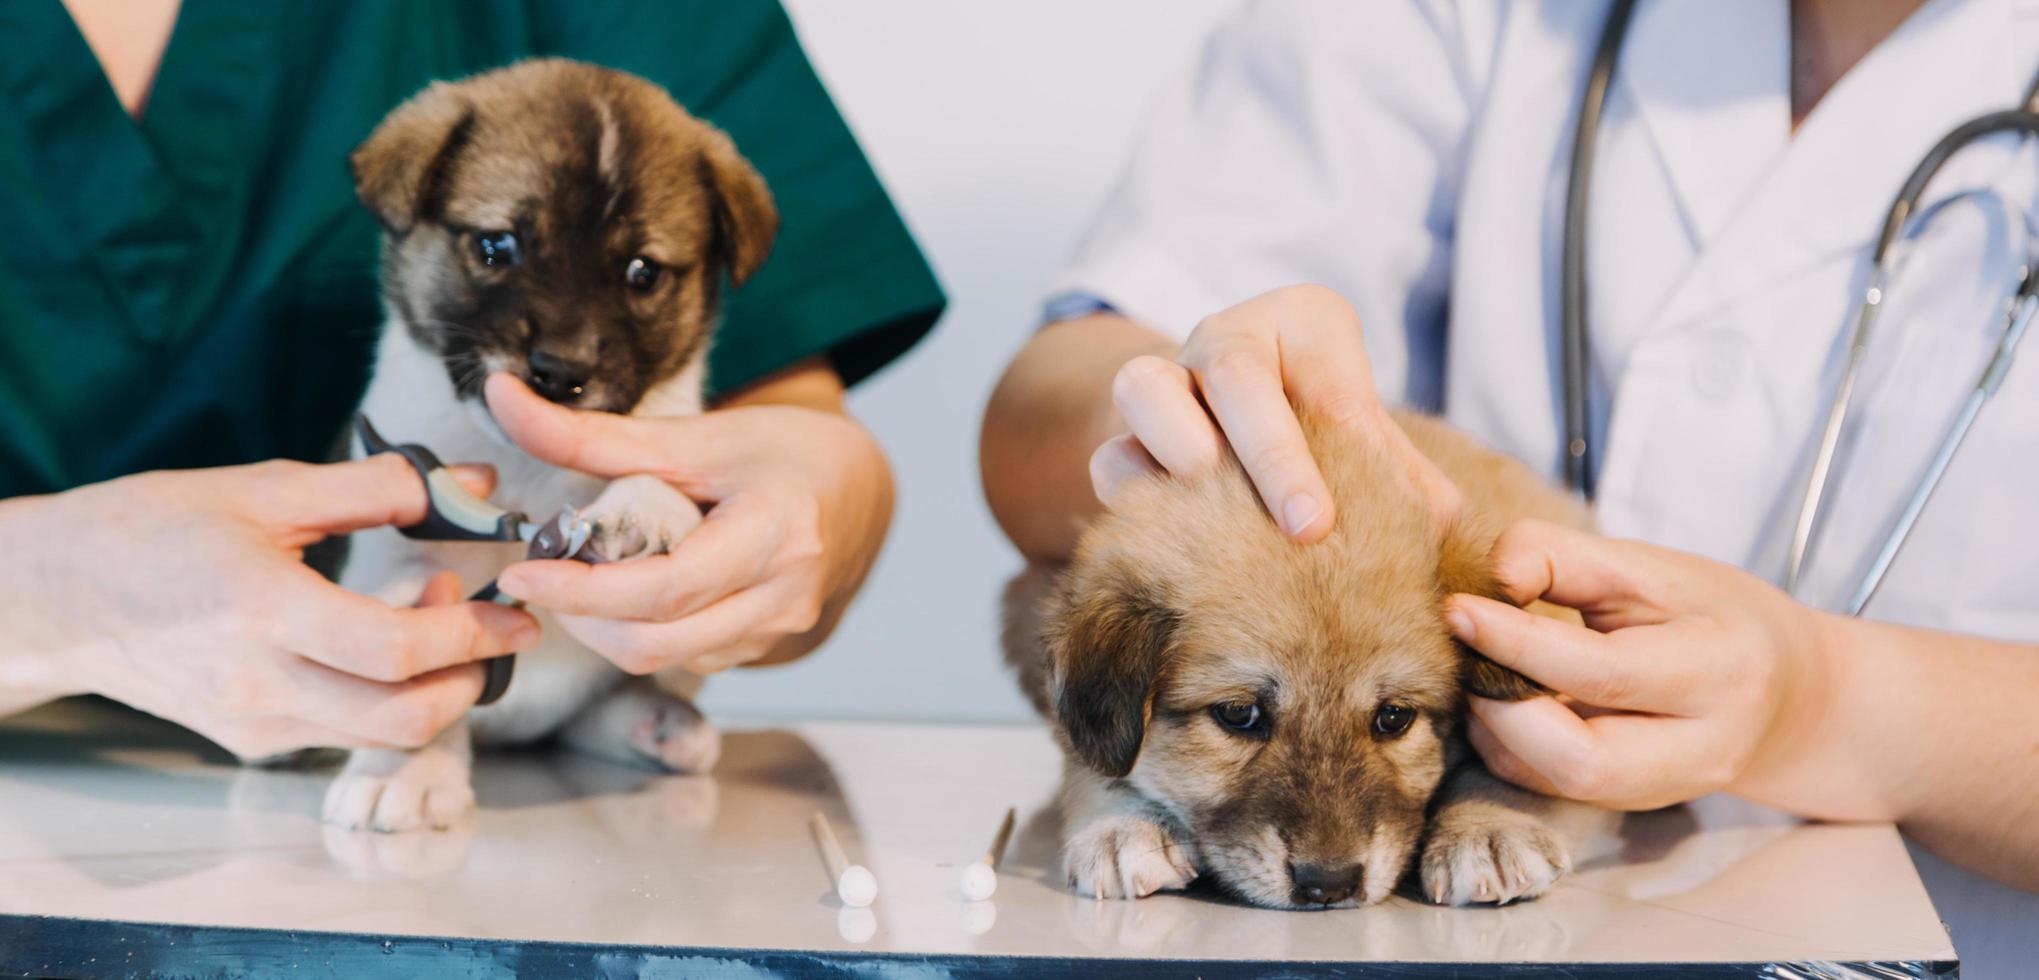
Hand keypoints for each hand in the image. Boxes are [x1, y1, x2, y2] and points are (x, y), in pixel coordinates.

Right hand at [0, 458, 537, 757]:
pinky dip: (388, 700)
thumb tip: (474, 482)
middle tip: (494, 625)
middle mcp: (259, 684)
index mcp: (262, 612)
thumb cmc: (153, 530)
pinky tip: (385, 647)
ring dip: (435, 691)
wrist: (60, 596)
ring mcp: (253, 724)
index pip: (394, 651)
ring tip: (437, 622)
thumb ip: (377, 488)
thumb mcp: (265, 491)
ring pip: (380, 737)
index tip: (516, 609)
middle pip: (403, 719)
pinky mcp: (249, 741)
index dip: (472, 633)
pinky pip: (343, 733)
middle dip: (473, 677)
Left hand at [486, 372, 892, 674]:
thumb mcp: (688, 436)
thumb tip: (499, 397)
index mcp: (774, 533)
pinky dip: (644, 631)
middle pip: (657, 642)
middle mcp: (785, 595)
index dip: (583, 591)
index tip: (521, 571)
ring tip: (588, 574)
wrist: (856, 488)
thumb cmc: (774, 455)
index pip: (663, 589)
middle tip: (544, 573)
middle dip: (584, 617)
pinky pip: (687, 657)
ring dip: (609, 627)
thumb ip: (589, 434)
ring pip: (666, 659)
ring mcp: (780, 632)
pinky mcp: (767, 651)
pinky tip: (634, 589)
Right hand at [1090, 284, 1458, 538]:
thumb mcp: (1372, 439)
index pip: (1324, 364)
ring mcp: (1166, 380)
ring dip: (1178, 451)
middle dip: (1272, 453)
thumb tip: (1433, 522)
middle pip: (1235, 370)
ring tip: (1220, 513)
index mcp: (1300, 322)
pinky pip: (1109, 457)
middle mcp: (1226, 336)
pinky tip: (1174, 545)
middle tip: (1308, 528)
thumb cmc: (1324, 436)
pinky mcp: (1120, 435)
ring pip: (1144, 387)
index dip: (1340, 429)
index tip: (1341, 512)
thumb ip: (1406, 477)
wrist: (1234, 434)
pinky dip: (1135, 499)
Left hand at [1446, 520, 1835, 811]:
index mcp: (1720, 670)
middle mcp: (1700, 747)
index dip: (1518, 642)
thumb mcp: (1653, 568)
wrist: (1792, 697)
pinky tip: (1499, 699)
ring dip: (1496, 728)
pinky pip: (1548, 786)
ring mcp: (1667, 790)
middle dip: (1502, 707)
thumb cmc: (1713, 616)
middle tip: (1464, 647)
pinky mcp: (1631, 806)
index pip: (1603, 671)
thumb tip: (1487, 580)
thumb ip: (1564, 560)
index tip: (1457, 608)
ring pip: (1558, 784)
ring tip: (1479, 668)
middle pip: (1581, 760)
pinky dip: (1506, 744)